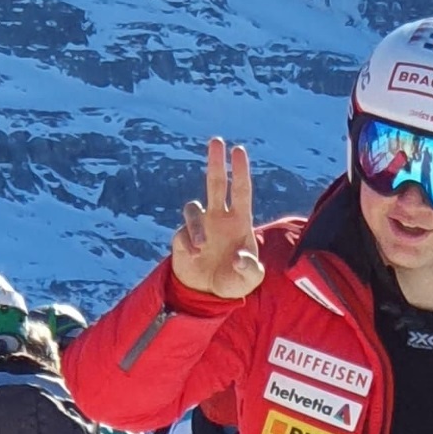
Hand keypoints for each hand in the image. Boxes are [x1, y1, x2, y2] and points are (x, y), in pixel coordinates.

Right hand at [171, 138, 264, 298]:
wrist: (209, 293)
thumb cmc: (235, 281)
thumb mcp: (250, 280)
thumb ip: (250, 270)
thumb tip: (239, 258)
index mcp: (239, 221)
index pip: (240, 191)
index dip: (240, 171)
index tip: (238, 151)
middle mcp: (218, 218)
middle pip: (215, 183)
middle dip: (216, 161)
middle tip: (216, 140)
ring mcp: (200, 227)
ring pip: (193, 208)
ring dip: (196, 226)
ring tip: (201, 248)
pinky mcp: (182, 239)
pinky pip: (182, 234)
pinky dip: (187, 243)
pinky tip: (194, 256)